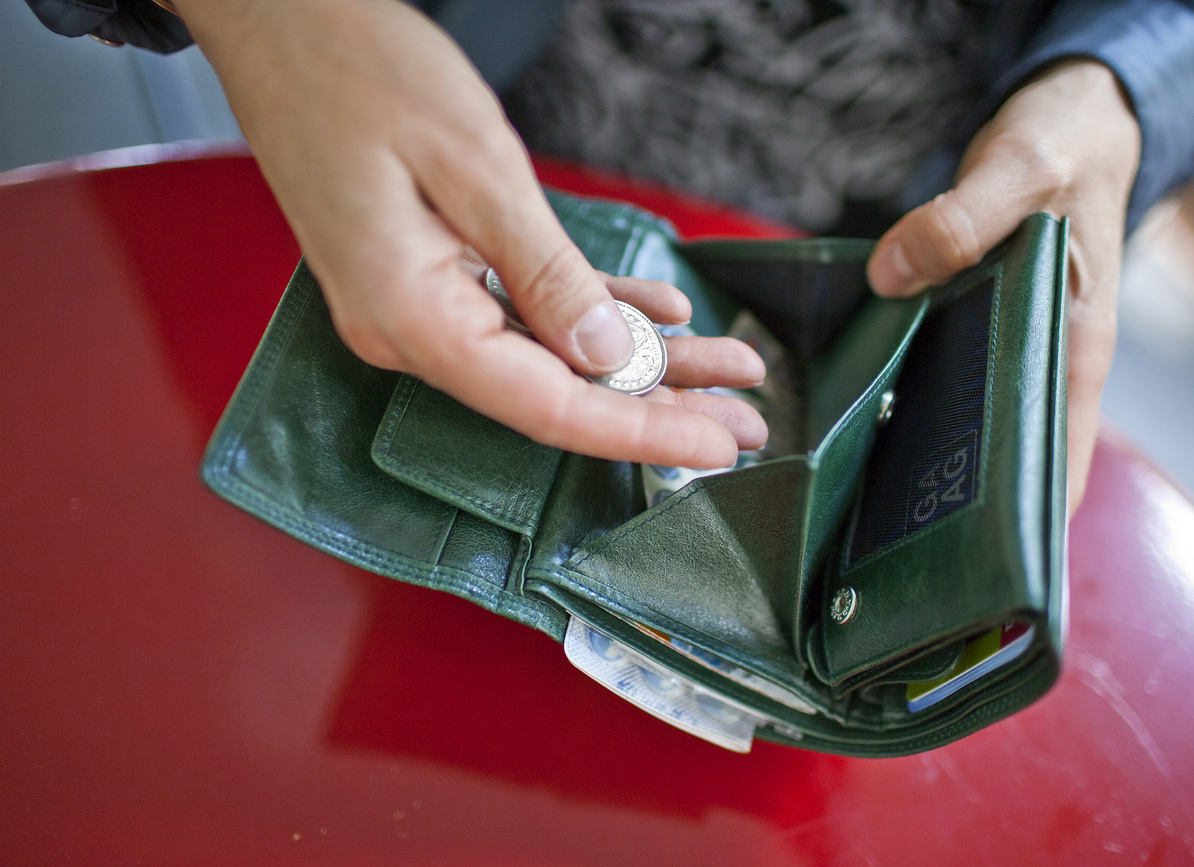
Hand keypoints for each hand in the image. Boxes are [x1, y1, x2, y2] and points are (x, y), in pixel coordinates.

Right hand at [174, 0, 765, 467]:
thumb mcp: (475, 168)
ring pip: (551, 355)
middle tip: (745, 422)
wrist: (285, 23)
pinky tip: (660, 315)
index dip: (637, 432)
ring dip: (641, 362)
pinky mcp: (433, 276)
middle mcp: (411, 332)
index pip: (545, 406)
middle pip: (554, 393)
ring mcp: (420, 307)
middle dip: (658, 407)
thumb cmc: (359, 73)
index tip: (714, 447)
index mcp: (411, 317)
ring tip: (728, 367)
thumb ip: (546, 273)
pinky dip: (594, 312)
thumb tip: (605, 355)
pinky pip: (527, 312)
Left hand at [866, 60, 1140, 514]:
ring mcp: (1004, 351)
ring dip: (910, 462)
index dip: (1019, 529)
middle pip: (999, 463)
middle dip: (946, 510)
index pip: (1059, 469)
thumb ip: (964, 218)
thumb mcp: (1021, 168)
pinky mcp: (968, 331)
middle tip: (872, 549)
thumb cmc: (1062, 149)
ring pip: (960, 429)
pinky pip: (933, 382)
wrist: (1066, 122)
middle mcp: (1040, 365)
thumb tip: (893, 276)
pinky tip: (842, 419)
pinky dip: (895, 402)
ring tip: (845, 507)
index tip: (960, 567)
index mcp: (1074, 349)